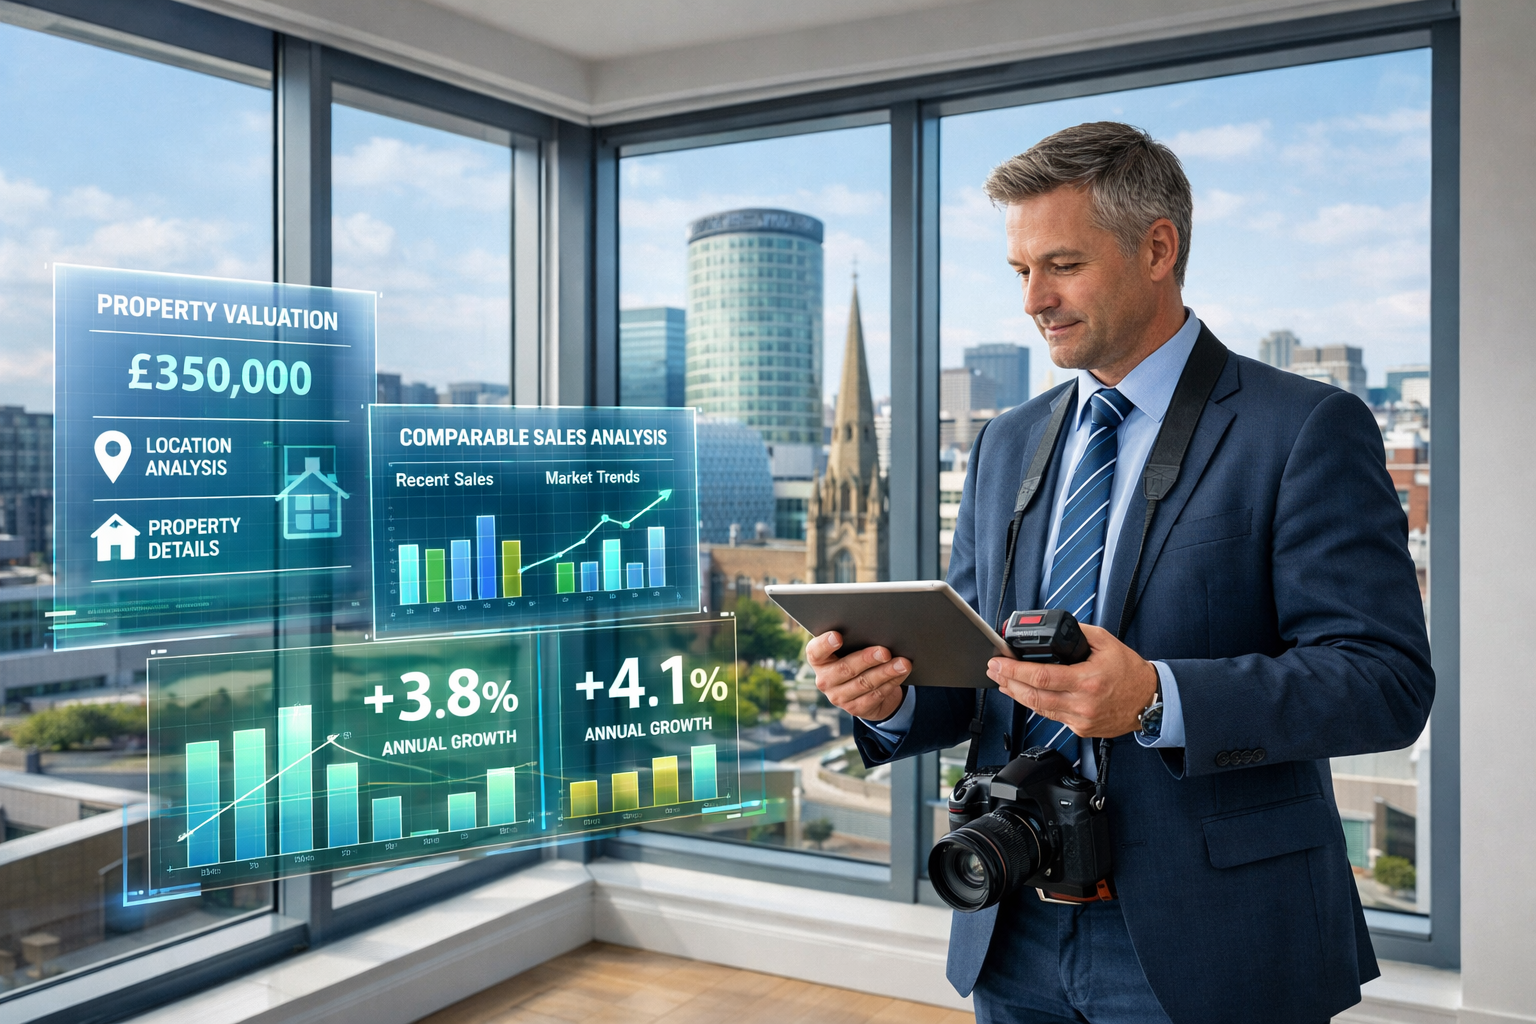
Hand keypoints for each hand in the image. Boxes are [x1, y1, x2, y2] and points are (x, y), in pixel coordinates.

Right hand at [806, 631, 911, 721]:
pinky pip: (875, 695)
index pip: (815, 652)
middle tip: (885, 651)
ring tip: (902, 663)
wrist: (862, 688)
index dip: (825, 644)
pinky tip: (901, 674)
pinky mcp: (854, 708)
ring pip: (864, 683)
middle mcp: (824, 680)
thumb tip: (877, 630)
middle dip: (867, 659)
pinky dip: (891, 683)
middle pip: (845, 669)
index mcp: (818, 660)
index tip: (838, 636)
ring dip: (886, 672)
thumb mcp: (849, 647)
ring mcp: (838, 697)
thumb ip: (854, 639)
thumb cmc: (854, 656)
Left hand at [986, 624, 1157, 737]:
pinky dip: (1035, 704)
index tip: (999, 662)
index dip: (1014, 670)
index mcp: (1087, 680)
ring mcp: (1080, 719)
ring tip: (1003, 681)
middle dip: (1007, 682)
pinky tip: (1025, 694)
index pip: (1041, 677)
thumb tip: (1055, 628)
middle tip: (993, 670)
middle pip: (1033, 696)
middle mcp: (1082, 703)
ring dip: (1016, 694)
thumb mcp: (1106, 642)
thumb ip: (1079, 632)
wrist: (1150, 701)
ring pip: (1038, 709)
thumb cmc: (1130, 672)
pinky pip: (1051, 716)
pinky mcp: (1080, 728)